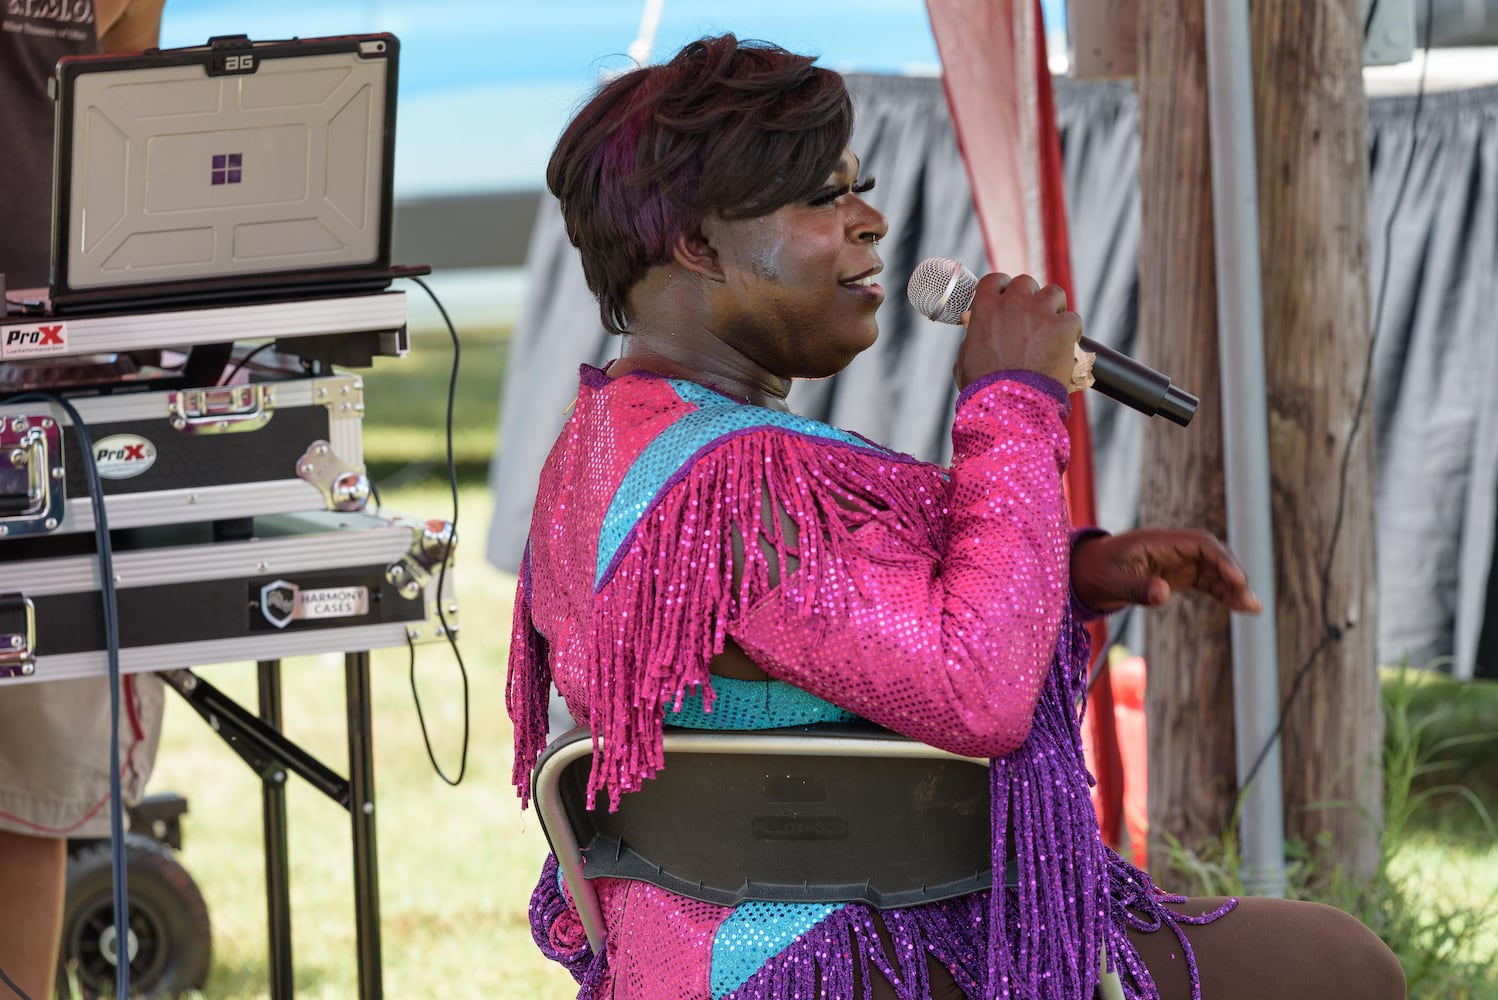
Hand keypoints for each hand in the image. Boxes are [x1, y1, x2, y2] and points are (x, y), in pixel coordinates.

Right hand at [953, 273, 1081, 389]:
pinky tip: (1066, 345)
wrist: (1010, 406)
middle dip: (1029, 297)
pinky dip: (1071, 331)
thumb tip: (975, 340)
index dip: (1003, 288)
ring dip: (1054, 307)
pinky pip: (1072, 319)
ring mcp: (1039, 313)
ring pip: (1054, 292)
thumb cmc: (984, 389)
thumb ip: (973, 341)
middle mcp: (1012, 303)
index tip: (1007, 299)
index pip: (995, 280)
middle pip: (1026, 282)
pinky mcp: (1062, 327)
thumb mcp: (966, 360)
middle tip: (1031, 318)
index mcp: (985, 308)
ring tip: (1052, 327)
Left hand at [1070, 529, 1262, 613]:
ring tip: (1252, 608)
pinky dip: (1222, 592)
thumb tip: (1164, 593)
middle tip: (1247, 600)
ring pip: (1213, 569)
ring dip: (1233, 586)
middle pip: (1213, 555)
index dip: (1221, 558)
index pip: (1199, 543)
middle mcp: (1171, 548)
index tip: (1236, 579)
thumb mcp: (1109, 583)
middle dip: (1232, 574)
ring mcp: (1175, 561)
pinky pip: (1205, 581)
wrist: (1080, 573)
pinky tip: (1240, 607)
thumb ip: (1135, 588)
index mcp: (1157, 542)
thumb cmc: (1091, 573)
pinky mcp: (1176, 576)